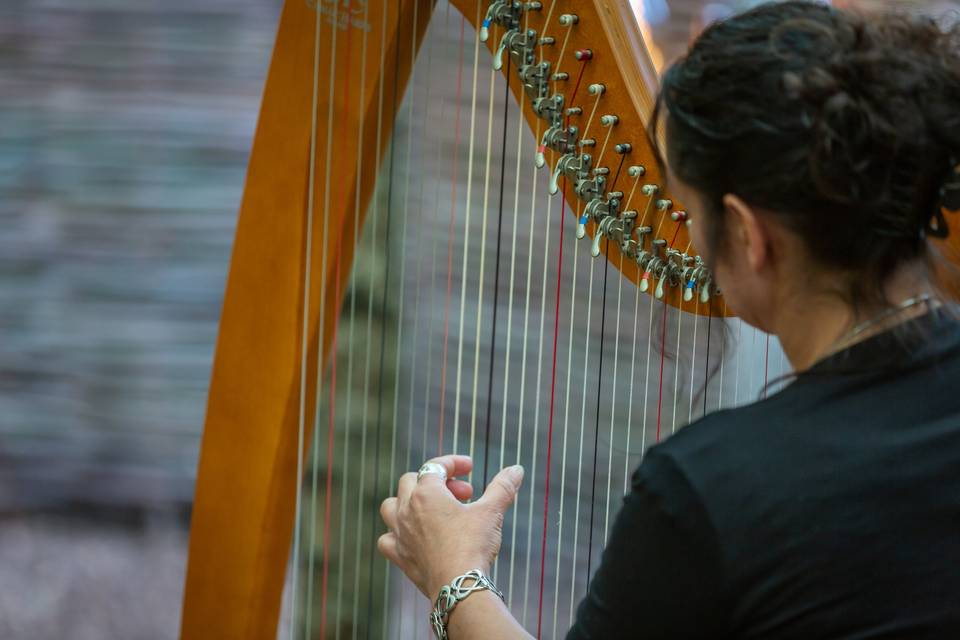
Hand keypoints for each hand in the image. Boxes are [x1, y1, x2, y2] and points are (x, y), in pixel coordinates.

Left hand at [377, 454, 524, 598]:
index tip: (469, 467)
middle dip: (437, 482)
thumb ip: (503, 487)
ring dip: (409, 502)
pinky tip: (413, 537)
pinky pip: (386, 539)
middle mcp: (406, 510)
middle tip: (462, 495)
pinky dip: (396, 534)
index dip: (453, 463)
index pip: (435, 466)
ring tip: (432, 510)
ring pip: (391, 506)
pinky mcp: (399, 556)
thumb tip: (517, 469)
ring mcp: (399, 534)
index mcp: (426, 493)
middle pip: (412, 481)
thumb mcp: (491, 512)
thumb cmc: (473, 545)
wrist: (459, 586)